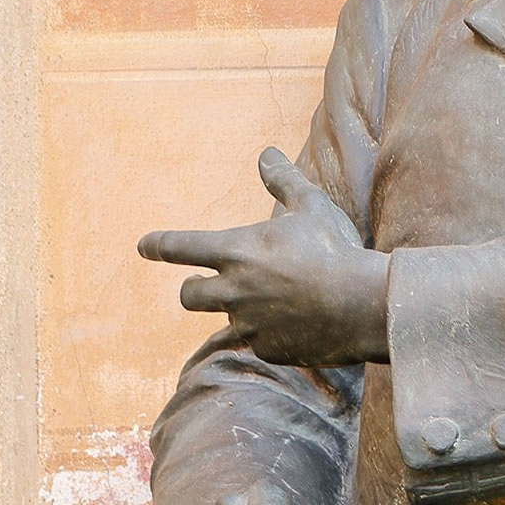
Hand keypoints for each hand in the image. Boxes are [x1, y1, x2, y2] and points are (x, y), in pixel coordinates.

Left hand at [139, 148, 389, 365]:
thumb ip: (283, 181)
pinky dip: (268, 332)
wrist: (361, 304)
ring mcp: (248, 324)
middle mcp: (233, 290)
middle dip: (192, 288)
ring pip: (223, 320)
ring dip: (235, 310)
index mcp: (237, 251)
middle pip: (188, 295)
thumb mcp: (311, 206)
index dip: (158, 245)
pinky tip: (295, 323)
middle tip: (203, 284)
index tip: (144, 246)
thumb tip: (265, 154)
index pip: (181, 248)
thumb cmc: (335, 248)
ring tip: (266, 302)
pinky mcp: (267, 349)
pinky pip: (256, 341)